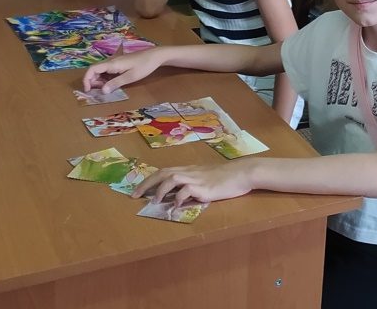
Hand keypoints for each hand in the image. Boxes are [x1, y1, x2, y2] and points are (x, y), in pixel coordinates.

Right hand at [82, 48, 161, 92]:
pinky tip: (112, 83)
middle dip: (93, 81)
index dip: (87, 79)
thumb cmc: (144, 66)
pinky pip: (108, 70)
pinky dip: (106, 78)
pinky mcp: (120, 63)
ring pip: (101, 71)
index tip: (88, 90)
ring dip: (99, 80)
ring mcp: (115, 61)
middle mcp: (111, 61)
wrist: (156, 56)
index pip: (92, 69)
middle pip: (95, 70)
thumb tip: (102, 91)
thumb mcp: (130, 77)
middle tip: (99, 91)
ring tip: (106, 89)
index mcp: (112, 63)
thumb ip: (115, 83)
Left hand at [133, 163, 255, 205]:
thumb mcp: (206, 178)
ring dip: (160, 190)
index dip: (149, 180)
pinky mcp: (204, 188)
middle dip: (147, 184)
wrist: (242, 173)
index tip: (137, 190)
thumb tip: (179, 195)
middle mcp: (190, 172)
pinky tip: (175, 207)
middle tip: (134, 196)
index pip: (164, 171)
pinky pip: (186, 191)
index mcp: (189, 170)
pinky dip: (178, 199)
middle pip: (163, 173)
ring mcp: (197, 179)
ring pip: (172, 178)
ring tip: (154, 201)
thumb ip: (193, 183)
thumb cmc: (227, 176)